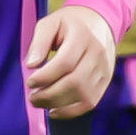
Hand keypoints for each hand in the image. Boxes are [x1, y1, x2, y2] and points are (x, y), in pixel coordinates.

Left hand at [25, 3, 117, 117]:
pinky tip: (54, 110)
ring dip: (58, 104)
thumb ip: (39, 42)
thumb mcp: (50, 23)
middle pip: (75, 82)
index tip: (30, 82)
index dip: (46, 76)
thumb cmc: (69, 24)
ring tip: (40, 103)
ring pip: (83, 95)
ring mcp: (104, 69)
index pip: (65, 62)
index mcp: (82, 36)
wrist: (99, 22)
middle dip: (49, 95)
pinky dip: (70, 112)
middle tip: (32, 97)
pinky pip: (90, 103)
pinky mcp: (105, 82)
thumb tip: (31, 64)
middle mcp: (97, 54)